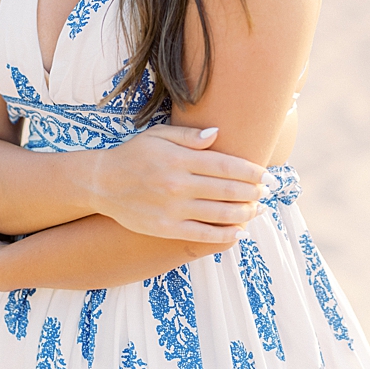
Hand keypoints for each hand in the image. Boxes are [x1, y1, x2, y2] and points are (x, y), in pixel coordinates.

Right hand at [87, 125, 266, 242]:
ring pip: (219, 213)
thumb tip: (218, 134)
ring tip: (258, 209)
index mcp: (180, 159)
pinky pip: (201, 234)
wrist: (101, 183)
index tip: (266, 174)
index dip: (251, 171)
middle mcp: (178, 184)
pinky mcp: (165, 228)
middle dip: (253, 192)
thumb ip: (190, 136)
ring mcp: (172, 208)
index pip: (226, 165)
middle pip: (227, 190)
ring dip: (245, 212)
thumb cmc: (135, 154)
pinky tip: (239, 231)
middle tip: (268, 192)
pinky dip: (224, 234)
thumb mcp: (160, 135)